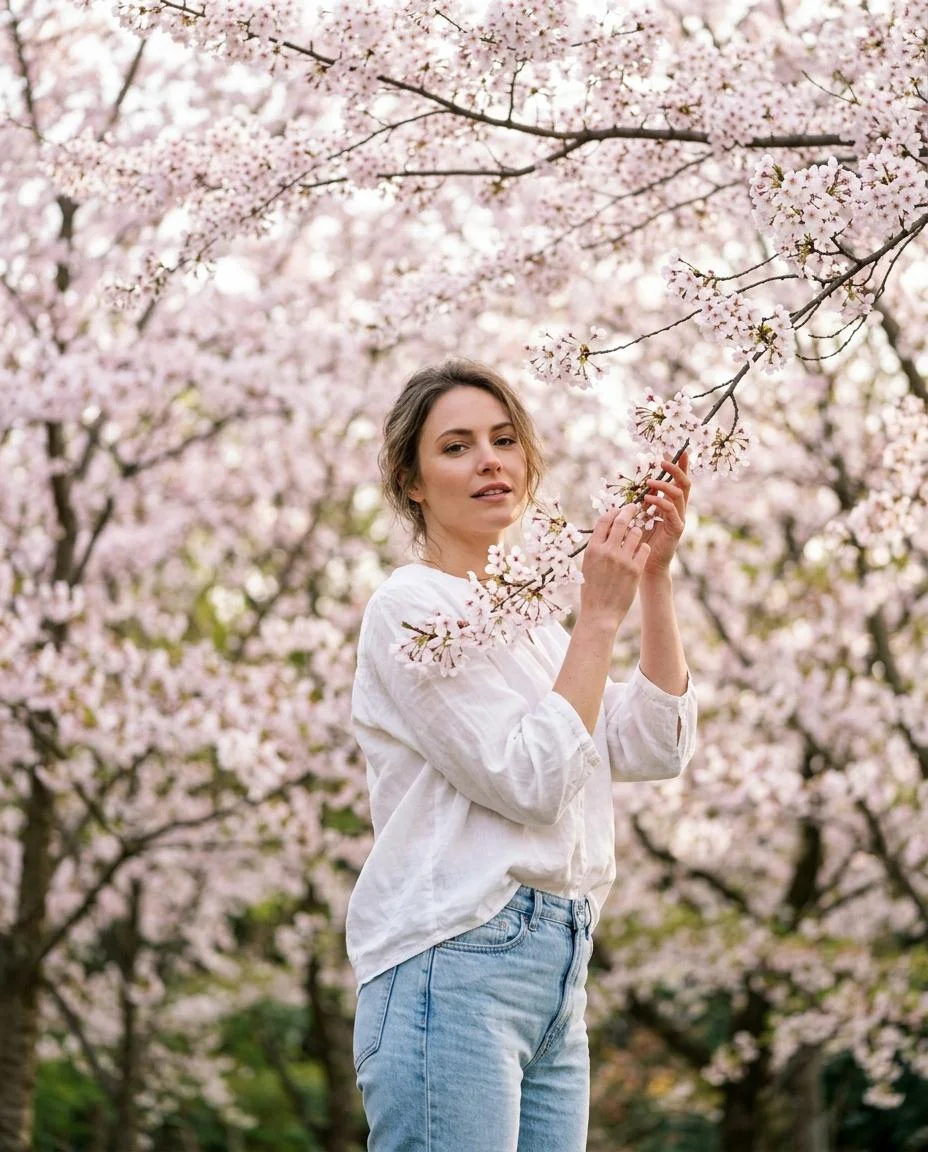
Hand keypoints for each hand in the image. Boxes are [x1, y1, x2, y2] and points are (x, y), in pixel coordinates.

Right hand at [580, 503, 650, 627]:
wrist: (600, 613)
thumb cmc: (592, 589)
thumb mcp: (587, 565)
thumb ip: (596, 547)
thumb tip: (606, 529)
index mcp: (592, 549)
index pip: (604, 520)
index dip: (613, 512)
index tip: (618, 510)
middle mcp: (607, 551)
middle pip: (622, 521)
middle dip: (629, 511)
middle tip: (635, 507)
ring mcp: (622, 559)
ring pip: (636, 533)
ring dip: (638, 531)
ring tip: (637, 534)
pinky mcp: (635, 569)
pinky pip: (644, 548)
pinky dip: (643, 547)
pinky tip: (641, 551)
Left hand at [641, 451, 690, 574]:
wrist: (646, 565)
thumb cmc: (642, 540)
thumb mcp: (642, 515)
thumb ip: (647, 499)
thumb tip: (645, 482)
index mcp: (672, 504)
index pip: (679, 480)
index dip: (678, 465)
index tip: (670, 450)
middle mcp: (679, 509)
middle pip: (685, 483)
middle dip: (676, 469)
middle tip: (663, 460)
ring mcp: (680, 518)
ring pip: (679, 494)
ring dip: (664, 484)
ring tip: (648, 481)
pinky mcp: (676, 529)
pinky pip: (672, 511)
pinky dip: (660, 502)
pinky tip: (647, 499)